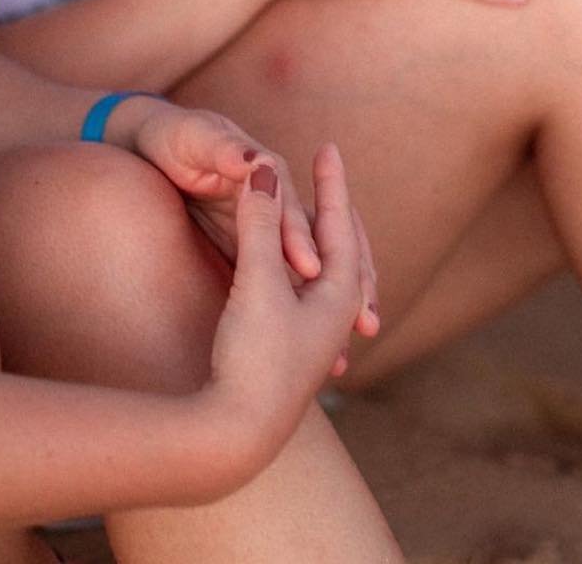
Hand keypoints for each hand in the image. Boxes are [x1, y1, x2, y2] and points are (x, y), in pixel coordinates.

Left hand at [118, 99, 378, 343]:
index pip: (291, 209)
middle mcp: (275, 202)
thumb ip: (224, 148)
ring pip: (309, 269)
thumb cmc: (175, 138)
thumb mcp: (196, 137)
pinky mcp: (250, 250)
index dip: (299, 237)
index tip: (307, 268)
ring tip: (341, 355)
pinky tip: (315, 351)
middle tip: (365, 320)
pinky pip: (282, 283)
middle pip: (319, 244)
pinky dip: (300, 313)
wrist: (153, 144)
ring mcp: (266, 228)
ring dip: (334, 307)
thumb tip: (255, 159)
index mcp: (268, 170)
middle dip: (347, 281)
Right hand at [202, 145, 371, 469]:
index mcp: (337, 294)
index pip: (340, 223)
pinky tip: (289, 271)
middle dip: (337, 209)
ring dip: (324, 238)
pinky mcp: (292, 353)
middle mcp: (335, 316)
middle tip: (330, 172)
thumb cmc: (253, 357)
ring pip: (329, 272)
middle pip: (346, 249)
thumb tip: (263, 165)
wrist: (235, 435)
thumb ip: (259, 223)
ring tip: (318, 214)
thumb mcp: (256, 282)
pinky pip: (309, 292)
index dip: (331, 183)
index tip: (328, 146)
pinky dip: (304, 265)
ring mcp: (316, 338)